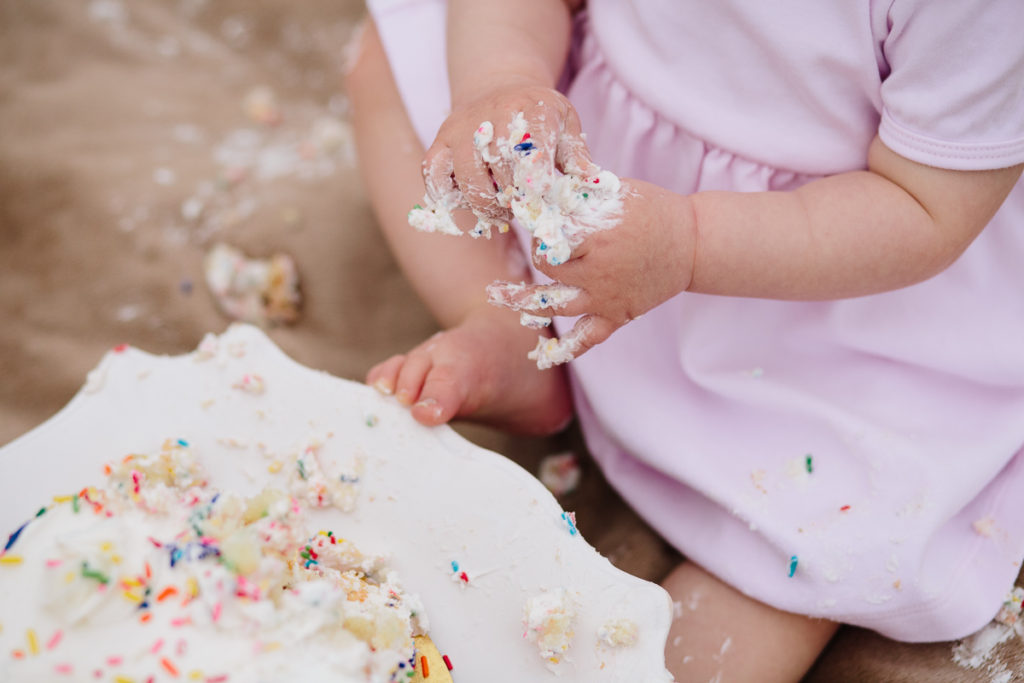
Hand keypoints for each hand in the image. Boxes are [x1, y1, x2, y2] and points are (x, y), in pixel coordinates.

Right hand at [414, 82, 595, 239]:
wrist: (497, 87)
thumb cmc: (538, 115)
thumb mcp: (566, 124)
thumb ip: (578, 156)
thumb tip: (591, 182)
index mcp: (529, 110)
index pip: (532, 153)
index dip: (538, 184)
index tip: (542, 200)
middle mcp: (490, 116)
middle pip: (501, 173)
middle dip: (516, 200)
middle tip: (524, 209)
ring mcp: (460, 130)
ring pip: (468, 180)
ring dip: (486, 205)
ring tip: (501, 211)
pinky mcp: (438, 142)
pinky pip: (434, 177)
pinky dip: (449, 198)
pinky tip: (469, 203)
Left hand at [488, 179, 696, 365]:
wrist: (692, 244)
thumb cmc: (652, 209)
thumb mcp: (614, 190)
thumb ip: (577, 192)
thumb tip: (538, 184)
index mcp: (597, 236)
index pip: (549, 236)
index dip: (539, 228)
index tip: (539, 220)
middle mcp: (598, 271)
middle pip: (547, 267)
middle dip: (540, 253)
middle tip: (543, 244)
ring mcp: (606, 298)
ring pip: (553, 304)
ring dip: (522, 301)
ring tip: (497, 294)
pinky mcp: (616, 316)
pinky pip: (587, 339)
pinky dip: (566, 349)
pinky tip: (543, 355)